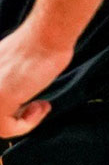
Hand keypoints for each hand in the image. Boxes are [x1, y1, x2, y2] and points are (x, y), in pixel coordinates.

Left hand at [0, 21, 71, 139]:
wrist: (47, 37)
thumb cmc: (40, 45)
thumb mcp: (12, 65)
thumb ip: (4, 80)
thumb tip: (12, 93)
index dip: (12, 109)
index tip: (29, 101)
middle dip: (17, 117)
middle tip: (36, 107)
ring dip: (24, 122)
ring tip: (41, 106)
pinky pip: (8, 128)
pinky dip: (29, 123)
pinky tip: (42, 106)